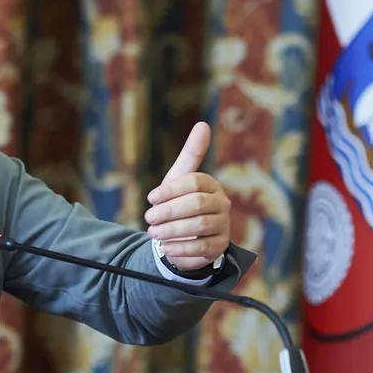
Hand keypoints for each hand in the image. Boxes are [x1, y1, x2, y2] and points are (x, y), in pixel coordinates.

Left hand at [144, 122, 230, 270]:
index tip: (150, 198)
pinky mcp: (219, 247)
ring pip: (199, 226)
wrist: (183, 236)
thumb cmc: (178, 202)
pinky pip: (201, 248)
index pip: (193, 182)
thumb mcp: (178, 179)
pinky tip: (165, 247)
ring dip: (172, 230)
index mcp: (210, 184)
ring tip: (154, 233)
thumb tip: (204, 124)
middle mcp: (221, 204)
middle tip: (149, 218)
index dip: (169, 190)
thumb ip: (190, 154)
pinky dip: (180, 248)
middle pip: (197, 204)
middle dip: (169, 212)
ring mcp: (223, 226)